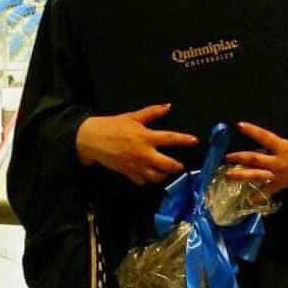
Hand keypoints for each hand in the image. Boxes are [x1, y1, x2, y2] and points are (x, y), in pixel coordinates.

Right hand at [76, 103, 198, 184]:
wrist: (92, 139)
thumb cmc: (113, 125)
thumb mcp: (133, 116)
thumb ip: (152, 112)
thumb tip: (168, 106)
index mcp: (146, 137)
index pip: (170, 139)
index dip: (184, 140)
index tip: (195, 141)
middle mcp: (143, 153)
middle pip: (167, 165)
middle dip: (177, 166)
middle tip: (181, 165)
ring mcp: (135, 165)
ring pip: (156, 176)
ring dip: (164, 175)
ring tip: (167, 171)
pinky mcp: (127, 173)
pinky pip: (142, 181)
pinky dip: (147, 179)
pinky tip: (149, 174)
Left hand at [224, 122, 287, 194]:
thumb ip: (279, 145)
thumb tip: (264, 144)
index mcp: (284, 147)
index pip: (264, 136)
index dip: (251, 130)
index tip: (239, 125)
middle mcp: (279, 162)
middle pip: (255, 158)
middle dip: (239, 157)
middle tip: (227, 157)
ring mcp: (280, 175)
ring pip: (257, 175)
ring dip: (242, 175)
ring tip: (229, 175)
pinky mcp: (283, 185)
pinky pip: (268, 191)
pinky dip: (257, 195)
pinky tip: (247, 200)